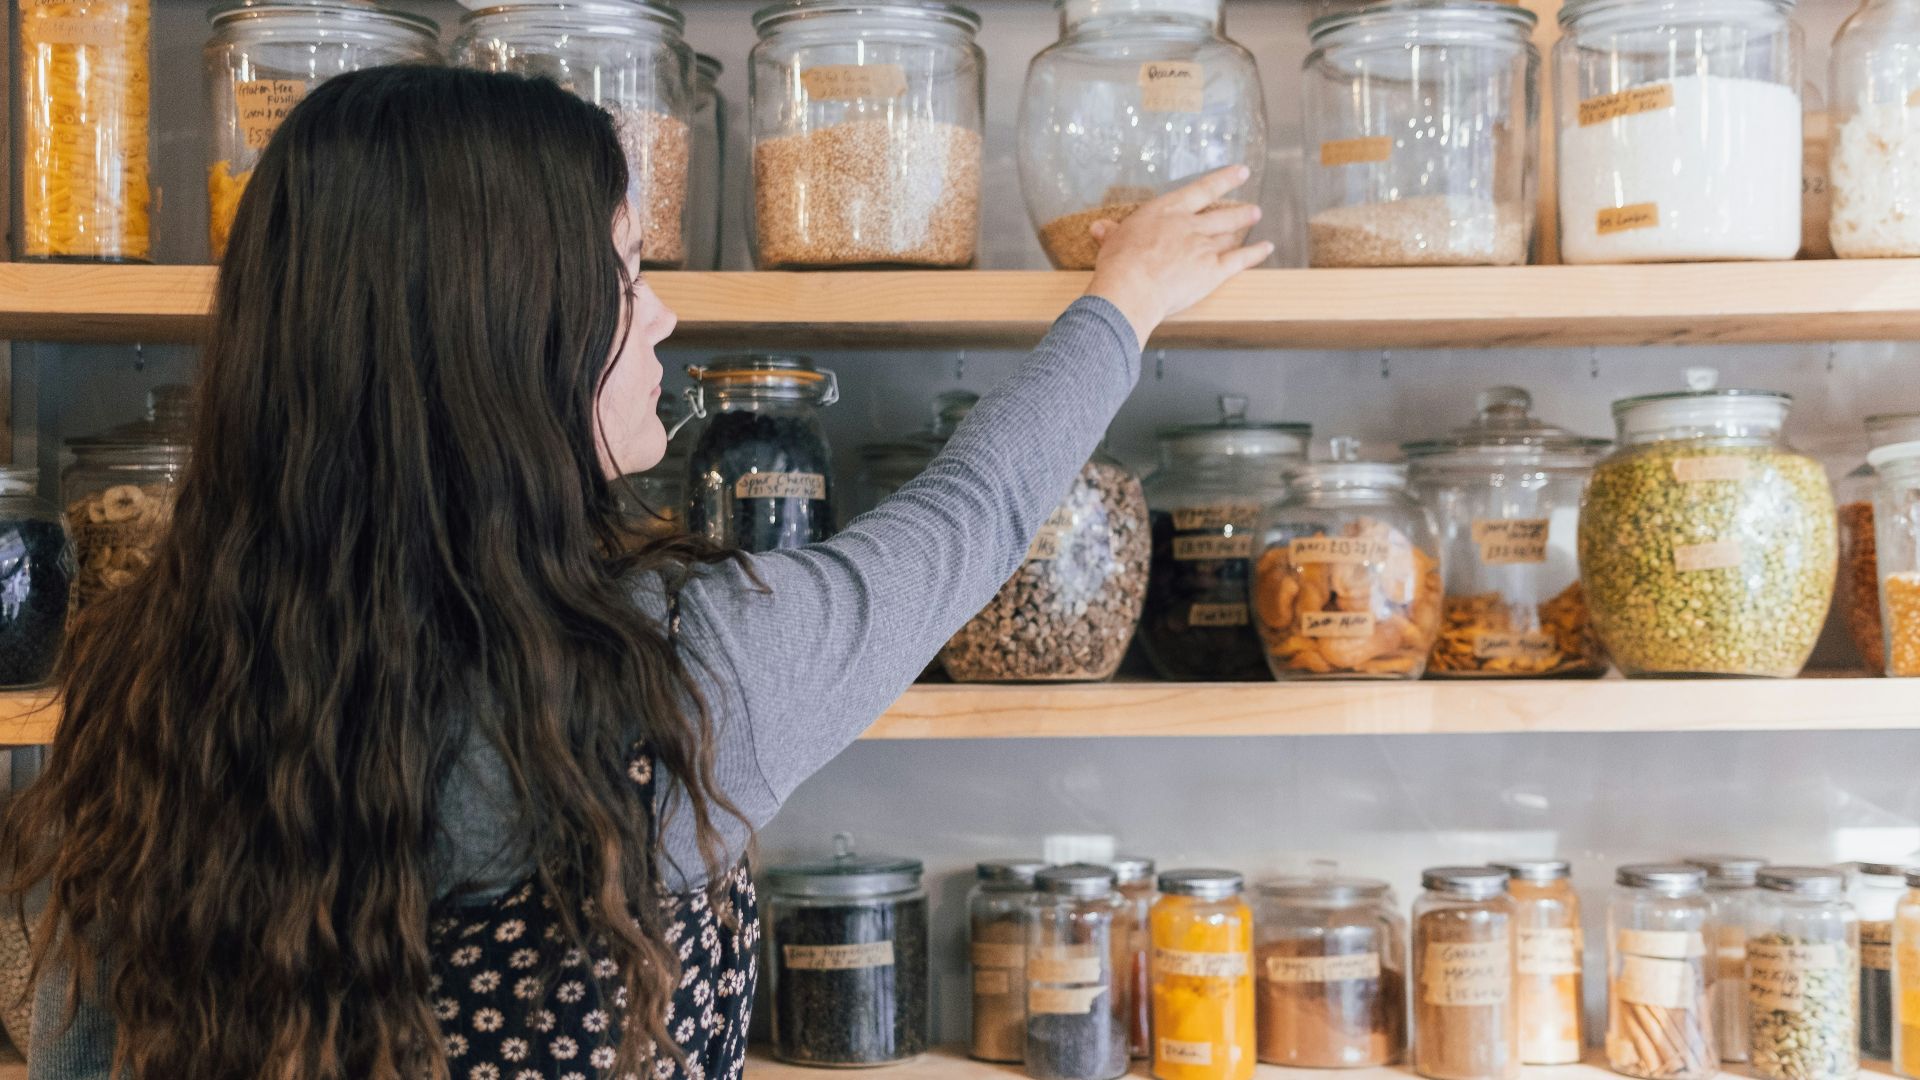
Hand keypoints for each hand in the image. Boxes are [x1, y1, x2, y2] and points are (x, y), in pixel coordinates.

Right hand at [1081, 165, 1271, 346]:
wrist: (1132, 287)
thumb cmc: (1119, 263)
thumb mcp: (1111, 241)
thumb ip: (1111, 232)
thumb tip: (1100, 228)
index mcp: (1167, 212)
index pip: (1201, 191)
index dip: (1223, 180)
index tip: (1240, 172)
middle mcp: (1190, 225)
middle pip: (1221, 213)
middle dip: (1238, 209)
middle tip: (1252, 206)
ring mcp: (1204, 247)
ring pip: (1230, 233)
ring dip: (1244, 225)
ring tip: (1255, 218)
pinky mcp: (1213, 271)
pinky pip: (1240, 259)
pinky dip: (1255, 253)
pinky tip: (1266, 248)